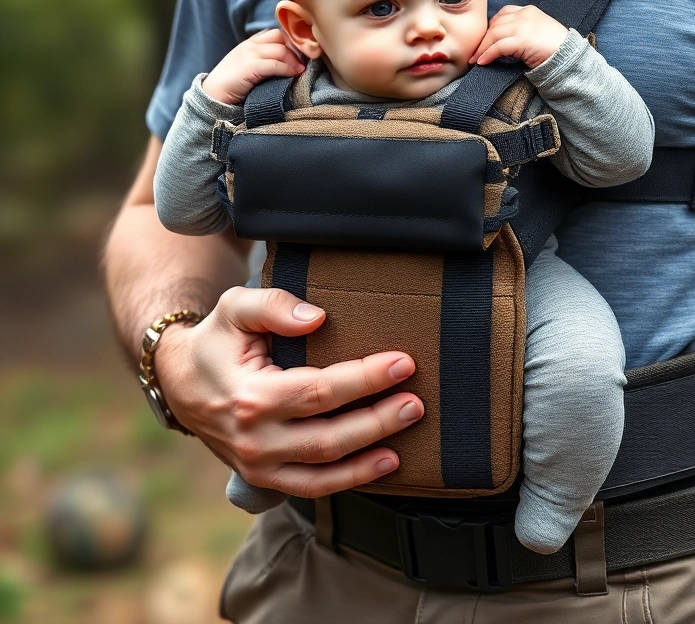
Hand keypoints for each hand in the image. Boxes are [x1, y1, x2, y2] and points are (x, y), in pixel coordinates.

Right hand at [154, 286, 423, 495]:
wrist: (179, 382)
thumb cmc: (217, 339)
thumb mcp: (236, 308)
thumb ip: (274, 306)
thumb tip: (318, 319)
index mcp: (250, 397)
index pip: (319, 391)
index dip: (365, 379)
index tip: (403, 363)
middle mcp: (254, 439)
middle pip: (328, 436)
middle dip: (378, 419)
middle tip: (416, 402)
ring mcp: (258, 465)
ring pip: (324, 469)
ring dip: (371, 454)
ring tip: (408, 430)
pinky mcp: (264, 477)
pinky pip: (312, 487)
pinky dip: (350, 480)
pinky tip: (384, 463)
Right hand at [203, 29, 304, 104]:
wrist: (212, 95)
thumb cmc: (232, 84)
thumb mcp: (247, 65)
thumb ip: (263, 59)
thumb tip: (288, 61)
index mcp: (249, 43)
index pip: (276, 33)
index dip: (291, 42)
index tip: (300, 54)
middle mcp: (249, 45)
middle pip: (280, 37)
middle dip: (295, 49)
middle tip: (303, 62)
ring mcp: (249, 54)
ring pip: (281, 50)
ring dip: (294, 60)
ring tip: (300, 70)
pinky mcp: (250, 67)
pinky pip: (276, 64)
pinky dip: (288, 69)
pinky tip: (294, 75)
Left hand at [470, 5, 568, 69]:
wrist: (570, 57)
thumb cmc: (556, 49)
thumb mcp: (539, 32)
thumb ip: (523, 30)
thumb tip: (504, 41)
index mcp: (529, 11)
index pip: (503, 13)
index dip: (492, 26)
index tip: (486, 39)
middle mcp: (524, 15)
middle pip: (495, 24)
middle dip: (483, 39)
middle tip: (475, 52)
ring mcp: (523, 26)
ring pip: (494, 34)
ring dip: (482, 48)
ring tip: (475, 59)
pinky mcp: (522, 39)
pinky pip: (498, 46)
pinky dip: (487, 54)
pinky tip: (482, 62)